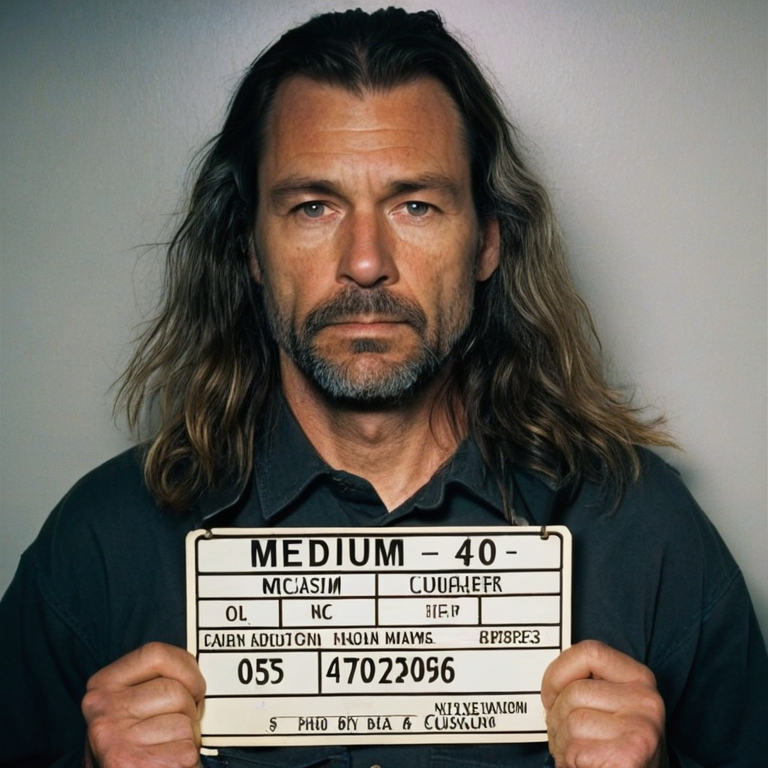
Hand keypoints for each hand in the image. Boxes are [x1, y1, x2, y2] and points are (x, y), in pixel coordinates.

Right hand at [81, 642, 205, 767]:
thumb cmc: (132, 744)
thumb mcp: (129, 704)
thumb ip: (153, 682)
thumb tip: (196, 667)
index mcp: (101, 687)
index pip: (156, 654)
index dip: (186, 668)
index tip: (193, 686)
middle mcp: (104, 712)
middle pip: (175, 690)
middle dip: (190, 709)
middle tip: (178, 727)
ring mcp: (116, 740)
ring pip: (185, 721)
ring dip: (188, 737)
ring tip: (169, 747)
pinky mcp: (135, 766)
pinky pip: (187, 749)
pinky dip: (187, 759)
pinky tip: (168, 763)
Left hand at [541, 640, 665, 767]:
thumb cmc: (616, 745)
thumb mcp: (609, 704)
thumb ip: (589, 683)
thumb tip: (551, 681)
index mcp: (639, 677)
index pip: (590, 652)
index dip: (559, 672)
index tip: (551, 694)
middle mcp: (646, 699)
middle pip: (575, 692)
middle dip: (556, 717)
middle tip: (563, 734)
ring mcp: (642, 727)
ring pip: (572, 721)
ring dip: (561, 741)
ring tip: (574, 751)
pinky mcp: (631, 755)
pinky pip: (576, 749)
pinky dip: (568, 760)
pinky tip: (582, 764)